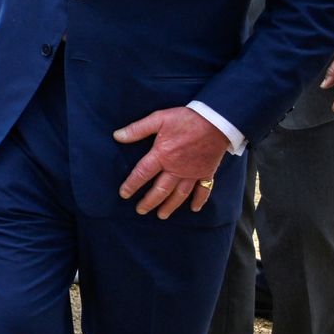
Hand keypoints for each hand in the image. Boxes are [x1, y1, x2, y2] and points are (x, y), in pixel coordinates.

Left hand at [114, 107, 229, 217]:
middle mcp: (176, 169)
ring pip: (179, 194)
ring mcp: (192, 172)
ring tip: (161, 215)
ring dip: (170, 206)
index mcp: (162, 156)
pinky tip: (194, 209)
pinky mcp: (207, 172)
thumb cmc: (186, 119)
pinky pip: (203, 190)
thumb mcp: (159, 119)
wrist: (217, 120)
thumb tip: (117, 136)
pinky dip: (199, 201)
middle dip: (149, 202)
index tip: (124, 194)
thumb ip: (137, 129)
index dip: (132, 185)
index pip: (142, 174)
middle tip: (140, 211)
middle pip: (160, 190)